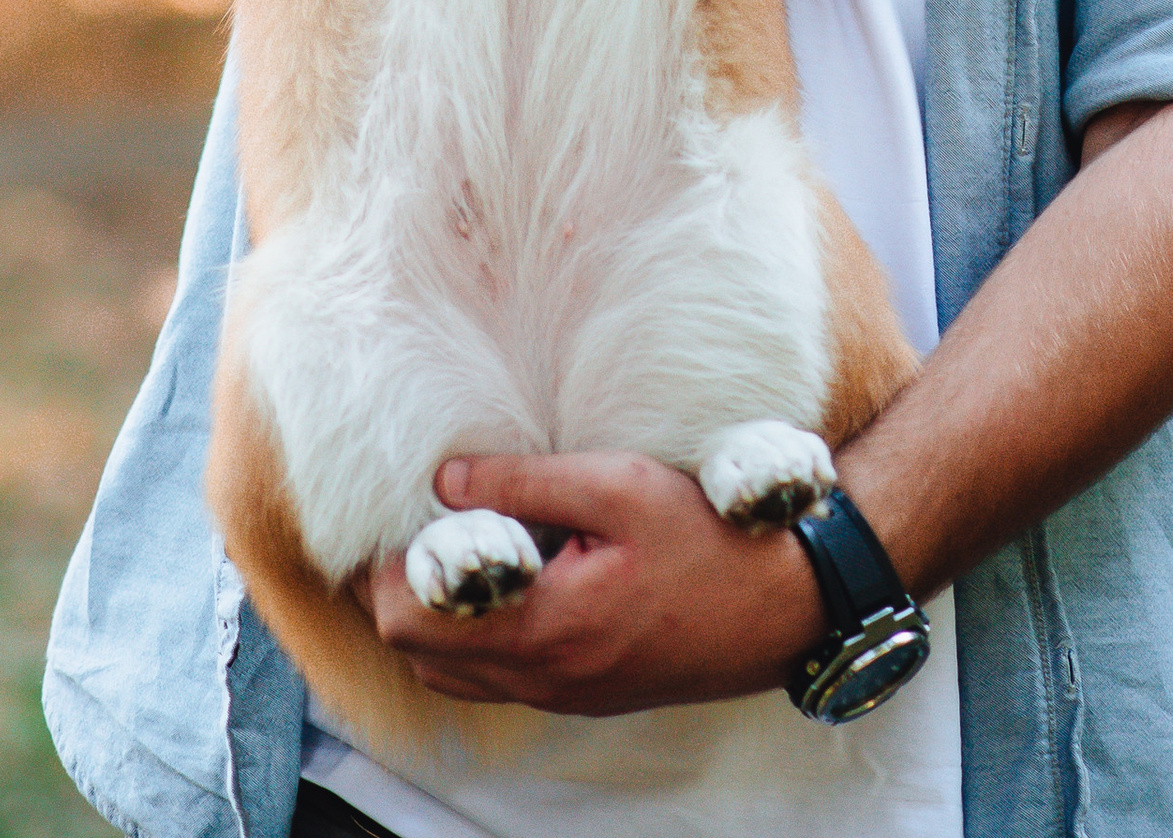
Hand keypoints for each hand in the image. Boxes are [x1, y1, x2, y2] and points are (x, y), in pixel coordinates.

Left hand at [367, 453, 822, 712]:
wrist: (783, 608)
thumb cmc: (712, 540)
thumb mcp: (622, 486)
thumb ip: (528, 481)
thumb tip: (447, 479)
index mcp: (545, 629)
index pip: (412, 620)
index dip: (389, 567)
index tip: (403, 512)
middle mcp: (542, 678)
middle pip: (418, 653)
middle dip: (403, 589)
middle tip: (425, 522)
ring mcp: (560, 694)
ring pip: (453, 672)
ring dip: (436, 615)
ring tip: (462, 544)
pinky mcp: (580, 692)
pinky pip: (496, 675)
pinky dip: (475, 634)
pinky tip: (507, 576)